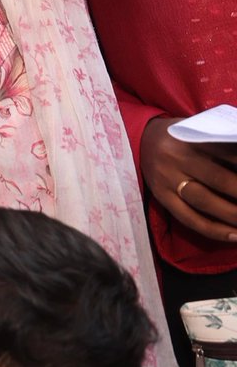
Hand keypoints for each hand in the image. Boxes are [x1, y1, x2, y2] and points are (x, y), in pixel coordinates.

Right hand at [140, 116, 236, 243]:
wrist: (140, 138)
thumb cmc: (178, 135)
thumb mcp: (197, 130)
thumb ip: (220, 144)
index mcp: (189, 137)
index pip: (227, 153)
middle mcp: (177, 158)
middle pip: (218, 179)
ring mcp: (167, 179)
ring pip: (204, 201)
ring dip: (233, 215)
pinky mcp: (161, 196)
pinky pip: (189, 218)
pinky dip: (214, 230)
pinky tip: (235, 236)